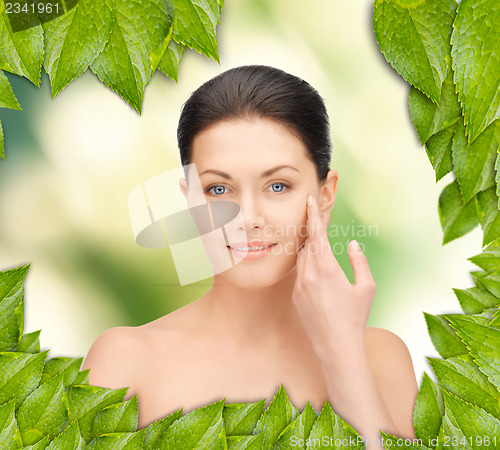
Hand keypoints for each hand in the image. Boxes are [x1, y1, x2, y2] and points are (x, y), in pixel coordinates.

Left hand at [292, 195, 375, 354]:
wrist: (335, 345)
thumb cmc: (355, 317)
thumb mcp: (366, 287)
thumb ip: (359, 261)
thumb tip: (352, 244)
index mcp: (327, 267)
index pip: (317, 234)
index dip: (314, 215)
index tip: (310, 200)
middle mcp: (309, 273)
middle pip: (308, 242)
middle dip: (313, 229)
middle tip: (321, 218)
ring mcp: (299, 284)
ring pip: (301, 257)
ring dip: (310, 247)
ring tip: (320, 241)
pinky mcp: (296, 295)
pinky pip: (299, 272)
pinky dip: (307, 264)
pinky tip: (318, 267)